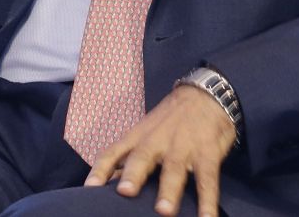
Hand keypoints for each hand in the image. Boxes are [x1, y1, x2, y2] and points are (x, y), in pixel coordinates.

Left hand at [84, 85, 237, 216]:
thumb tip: (106, 182)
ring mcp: (184, 146)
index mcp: (139, 136)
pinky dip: (208, 200)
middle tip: (125, 192)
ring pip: (174, 168)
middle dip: (134, 175)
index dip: (101, 169)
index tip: (90, 188)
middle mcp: (158, 140)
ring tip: (164, 211)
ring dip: (169, 190)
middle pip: (143, 156)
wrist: (207, 93)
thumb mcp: (147, 131)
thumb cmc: (172, 119)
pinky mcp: (208, 152)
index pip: (115, 151)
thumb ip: (128, 156)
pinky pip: (207, 178)